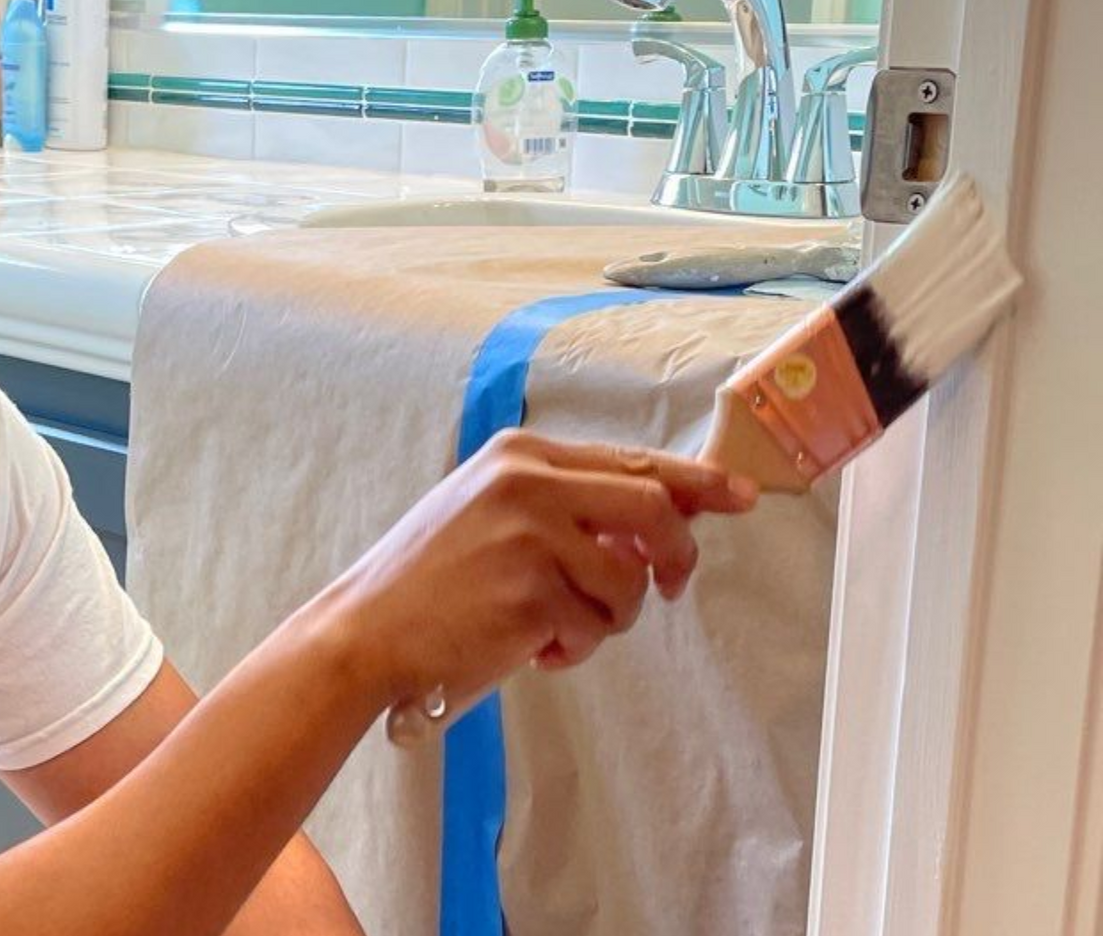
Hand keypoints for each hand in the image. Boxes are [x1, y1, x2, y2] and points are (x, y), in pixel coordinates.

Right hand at [331, 430, 759, 713]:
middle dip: (677, 553)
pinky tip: (531, 649)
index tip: (739, 495)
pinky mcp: (531, 591)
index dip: (696, 481)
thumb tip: (662, 513)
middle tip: (670, 588)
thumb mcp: (492, 512)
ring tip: (557, 628)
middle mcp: (527, 482)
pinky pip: (595, 627)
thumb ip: (567, 503)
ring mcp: (529, 535)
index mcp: (520, 455)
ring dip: (609, 617)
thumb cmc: (429, 581)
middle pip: (652, 506)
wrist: (365, 631)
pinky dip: (575, 648)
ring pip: (629, 578)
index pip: (632, 460)